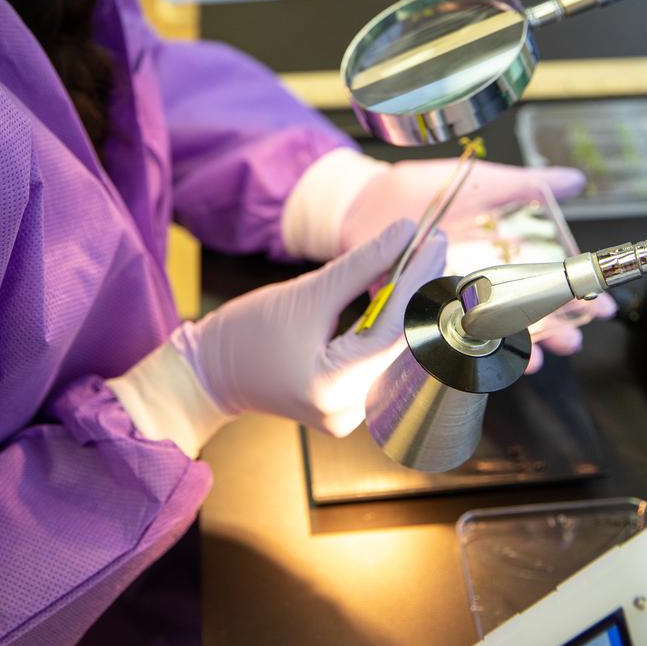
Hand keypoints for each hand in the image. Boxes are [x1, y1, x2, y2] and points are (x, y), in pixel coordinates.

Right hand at [171, 219, 446, 436]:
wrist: (212, 370)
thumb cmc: (247, 332)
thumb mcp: (305, 292)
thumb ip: (360, 265)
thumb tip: (404, 232)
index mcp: (332, 388)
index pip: (394, 330)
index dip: (418, 281)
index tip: (434, 241)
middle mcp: (349, 410)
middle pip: (402, 342)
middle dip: (419, 291)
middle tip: (434, 244)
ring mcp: (351, 413)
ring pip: (395, 349)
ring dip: (407, 304)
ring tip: (417, 260)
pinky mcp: (350, 403)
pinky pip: (380, 356)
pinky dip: (389, 321)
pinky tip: (394, 289)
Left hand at [338, 159, 612, 372]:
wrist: (366, 199)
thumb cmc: (424, 189)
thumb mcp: (482, 182)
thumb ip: (527, 184)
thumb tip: (574, 180)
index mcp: (496, 254)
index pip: (543, 280)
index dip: (572, 295)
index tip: (598, 306)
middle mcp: (477, 281)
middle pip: (523, 312)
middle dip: (552, 330)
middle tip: (573, 340)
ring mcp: (449, 296)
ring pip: (490, 329)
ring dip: (514, 345)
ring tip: (535, 356)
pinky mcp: (418, 307)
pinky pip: (444, 332)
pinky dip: (461, 345)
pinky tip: (480, 355)